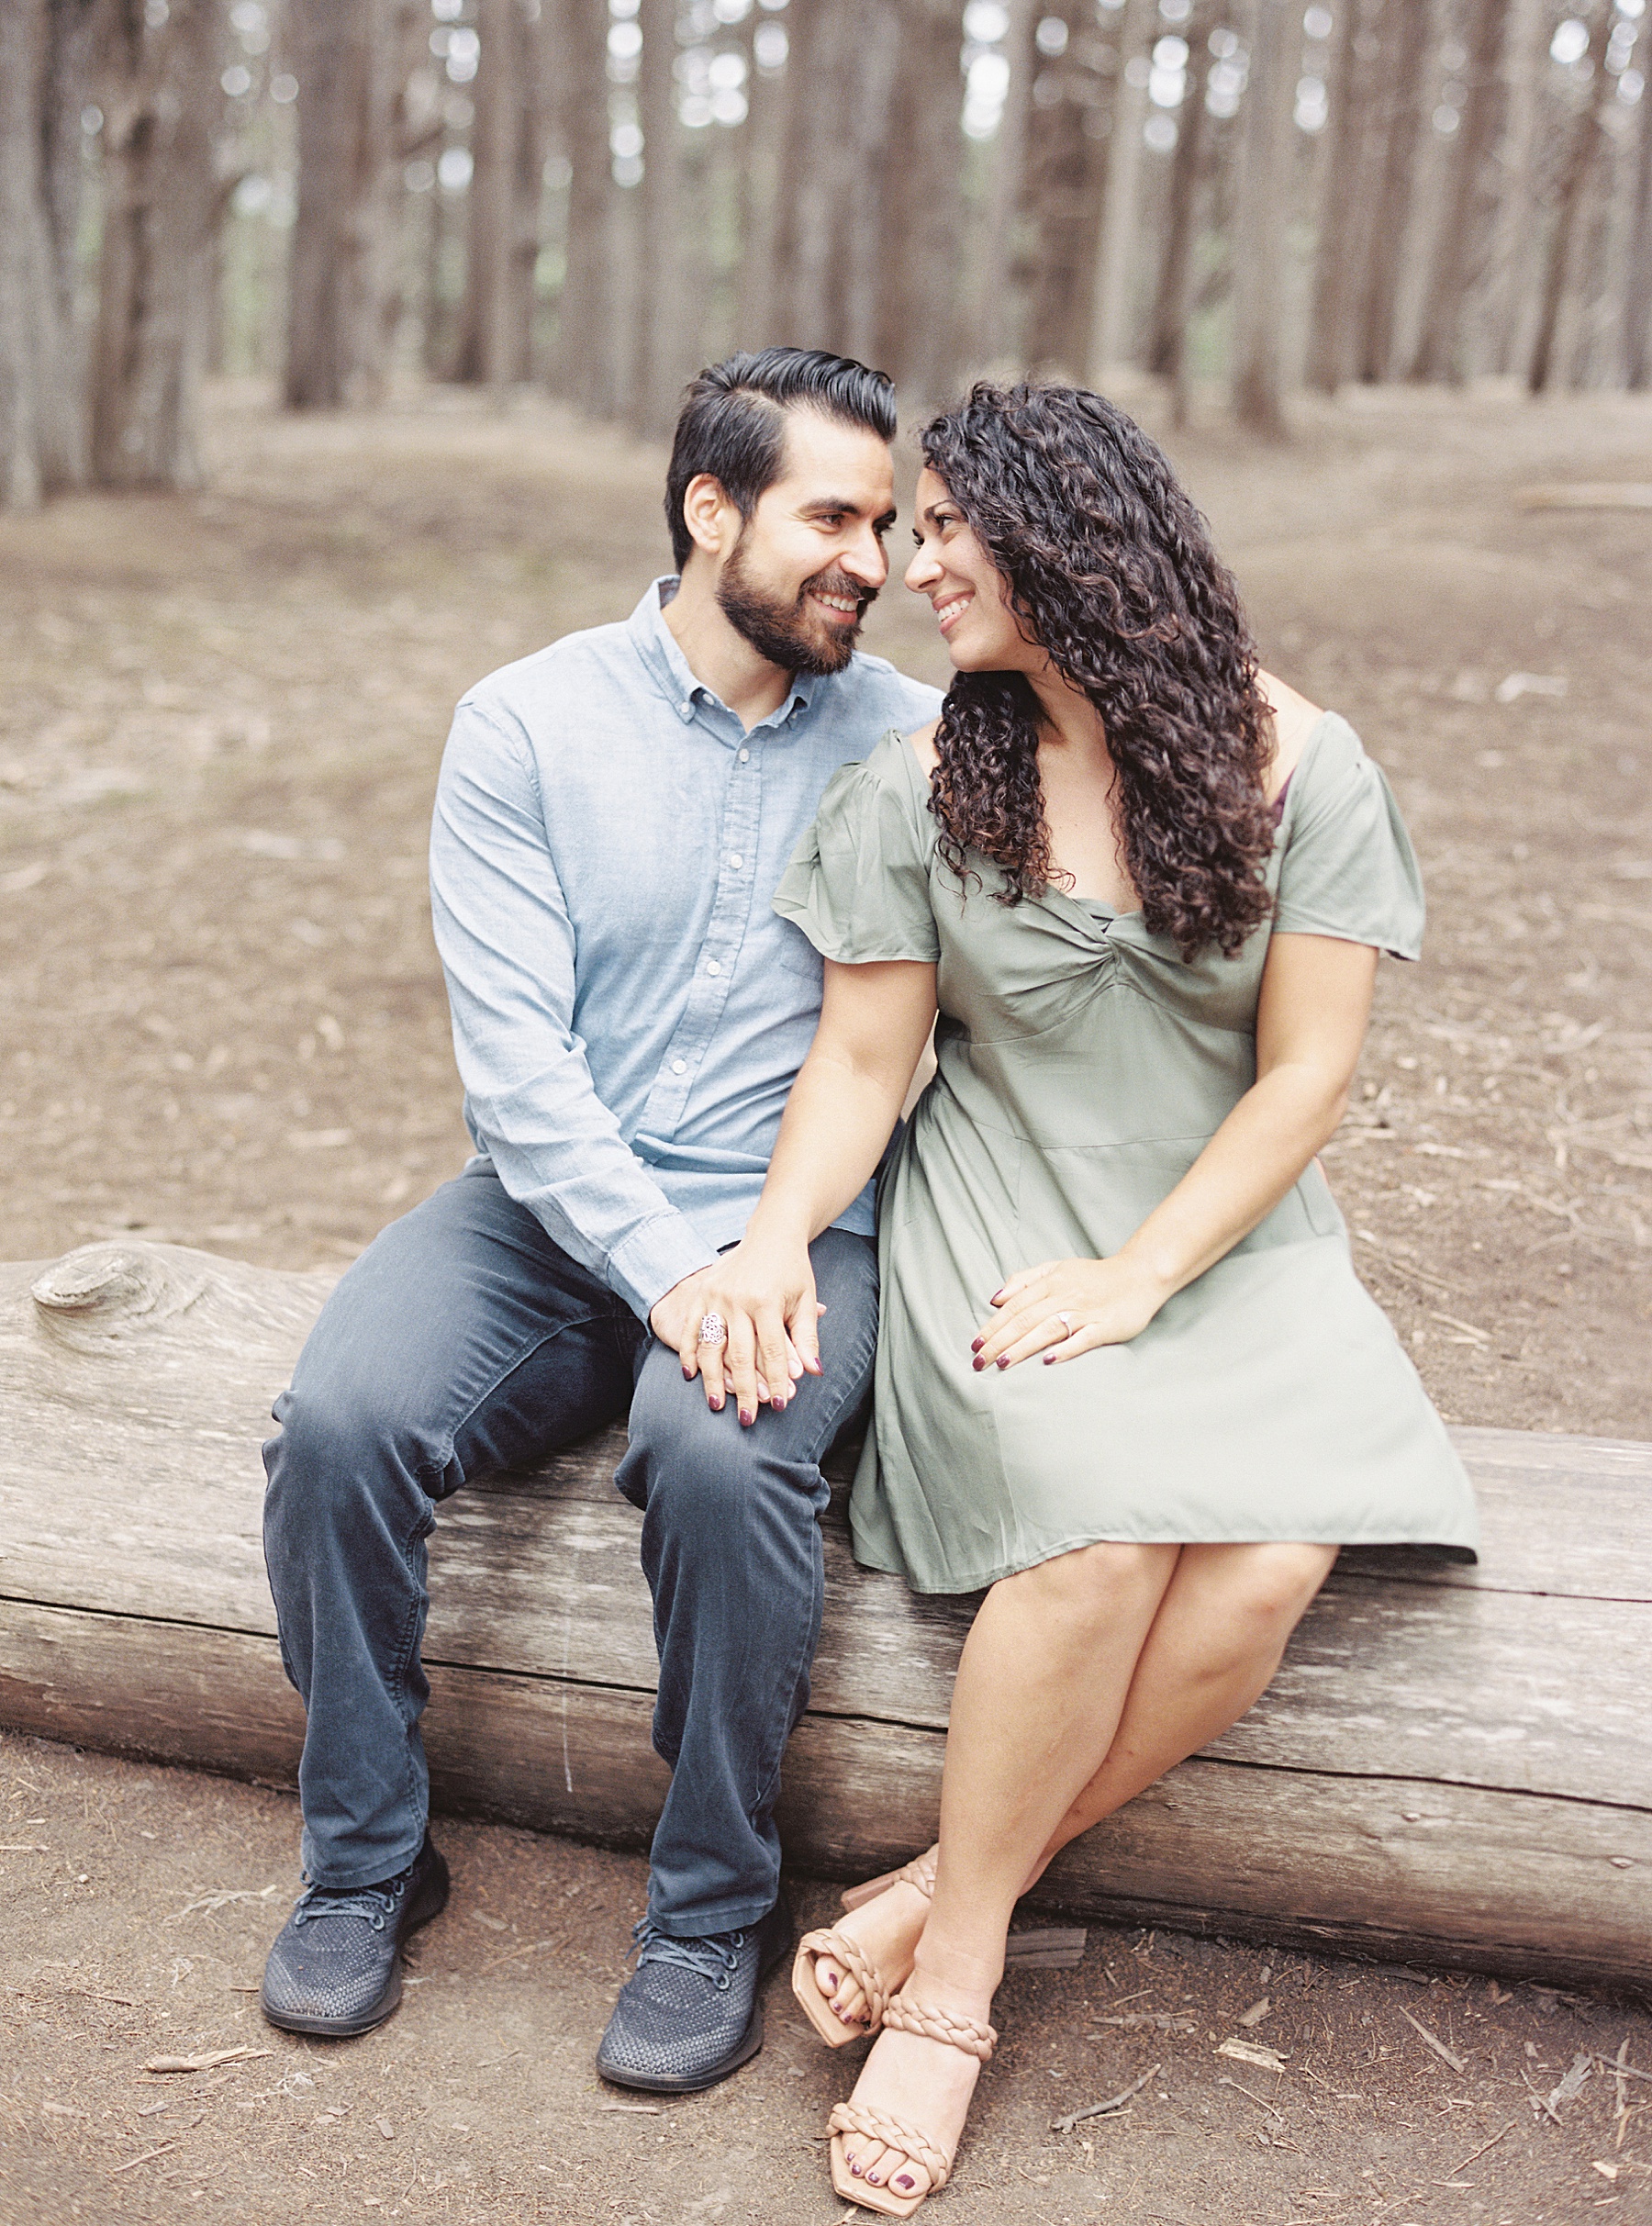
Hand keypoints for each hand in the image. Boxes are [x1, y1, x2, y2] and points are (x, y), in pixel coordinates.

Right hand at [652, 1240, 823, 1425]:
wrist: (771, 1234)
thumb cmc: (792, 1271)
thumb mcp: (806, 1300)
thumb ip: (806, 1337)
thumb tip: (812, 1372)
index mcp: (766, 1301)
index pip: (772, 1351)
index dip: (777, 1381)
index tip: (780, 1405)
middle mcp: (737, 1299)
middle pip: (741, 1355)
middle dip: (745, 1391)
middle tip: (748, 1419)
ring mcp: (715, 1296)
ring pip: (711, 1346)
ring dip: (712, 1379)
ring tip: (717, 1405)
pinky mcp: (702, 1293)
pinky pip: (692, 1329)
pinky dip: (690, 1353)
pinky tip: (691, 1375)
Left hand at [972, 1253, 1169, 1372]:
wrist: (1140, 1275)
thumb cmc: (1094, 1276)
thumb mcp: (1058, 1268)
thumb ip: (1025, 1280)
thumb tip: (995, 1298)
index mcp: (1051, 1282)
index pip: (1014, 1306)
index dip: (993, 1325)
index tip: (975, 1343)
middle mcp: (1065, 1296)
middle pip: (1025, 1320)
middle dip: (999, 1341)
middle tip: (979, 1361)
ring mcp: (1086, 1312)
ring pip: (1047, 1330)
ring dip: (1022, 1347)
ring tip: (1002, 1363)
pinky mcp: (1106, 1327)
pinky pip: (1083, 1339)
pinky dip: (1065, 1348)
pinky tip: (1048, 1360)